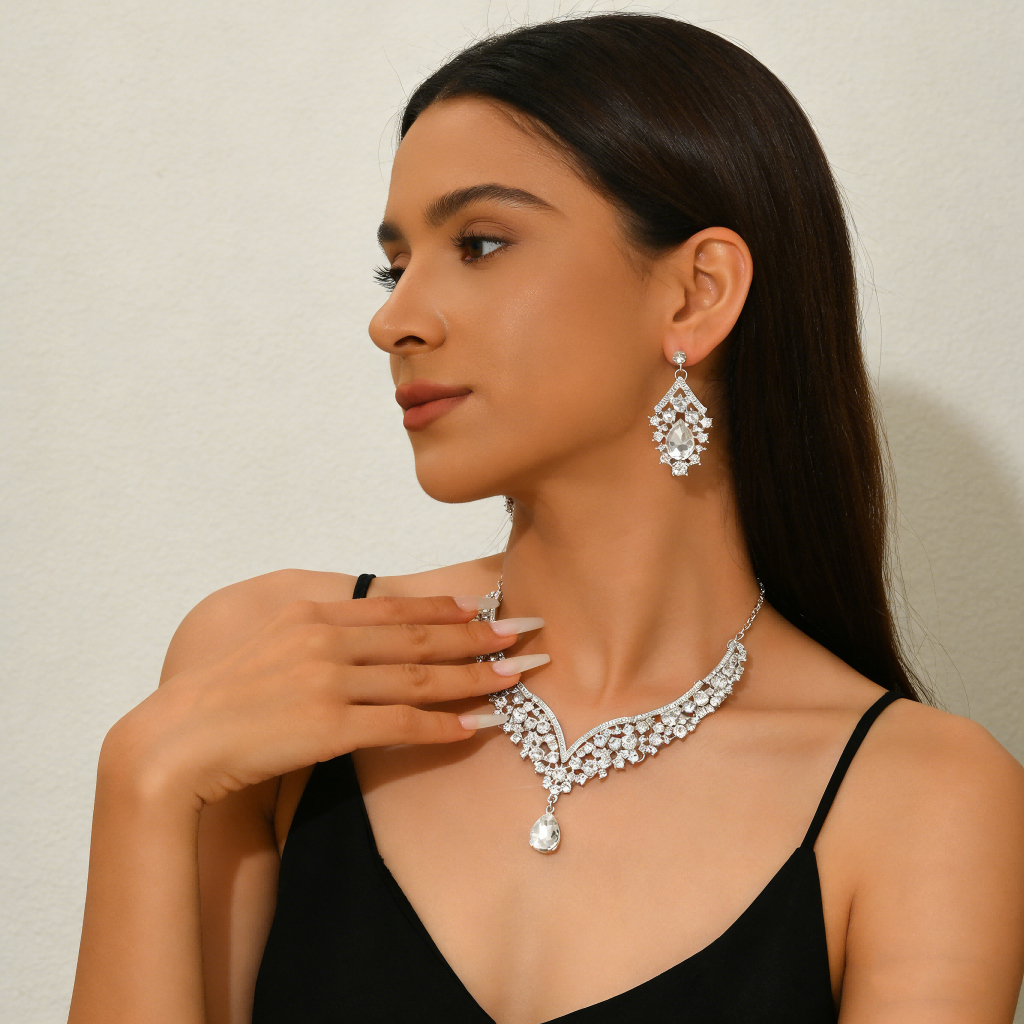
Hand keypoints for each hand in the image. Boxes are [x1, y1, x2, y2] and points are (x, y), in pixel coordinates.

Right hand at [101, 595, 545, 808]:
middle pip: (418, 639)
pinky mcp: (327, 726)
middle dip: (479, 637)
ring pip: (419, 680)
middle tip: (526, 634)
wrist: (175, 741)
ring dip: (475, 680)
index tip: (487, 607)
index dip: (447, 610)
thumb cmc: (224, 698)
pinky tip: (478, 727)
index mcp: (312, 617)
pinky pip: (400, 725)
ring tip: (518, 679)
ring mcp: (327, 682)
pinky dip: (443, 726)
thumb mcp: (270, 648)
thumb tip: (366, 641)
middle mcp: (325, 641)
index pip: (395, 610)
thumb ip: (320, 638)